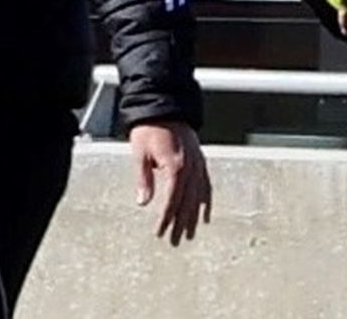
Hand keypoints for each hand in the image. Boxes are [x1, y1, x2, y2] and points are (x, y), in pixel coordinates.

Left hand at [129, 120, 211, 245]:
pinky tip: (204, 214)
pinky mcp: (200, 159)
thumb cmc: (149, 129)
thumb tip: (143, 202)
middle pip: (186, 201)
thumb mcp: (140, 153)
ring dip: (193, 216)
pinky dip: (206, 201)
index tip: (161, 232)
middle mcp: (190, 167)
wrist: (165, 106)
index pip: (171, 199)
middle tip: (176, 240)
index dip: (166, 218)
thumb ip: (144, 179)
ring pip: (198, 195)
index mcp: (175, 166)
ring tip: (189, 233)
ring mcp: (198, 163)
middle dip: (181, 223)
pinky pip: (206, 184)